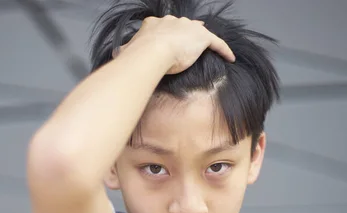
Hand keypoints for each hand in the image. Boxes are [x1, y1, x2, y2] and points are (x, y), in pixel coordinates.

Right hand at [113, 15, 234, 74]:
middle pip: (182, 25)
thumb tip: (117, 55)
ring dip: (202, 38)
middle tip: (190, 41)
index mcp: (154, 23)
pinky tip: (230, 57)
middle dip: (185, 32)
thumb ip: (125, 51)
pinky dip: (223, 50)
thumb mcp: (127, 50)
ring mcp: (188, 27)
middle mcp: (172, 21)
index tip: (170, 36)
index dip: (167, 31)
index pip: (164, 25)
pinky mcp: (203, 38)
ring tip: (209, 46)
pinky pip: (216, 43)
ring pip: (198, 31)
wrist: (152, 52)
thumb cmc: (138, 53)